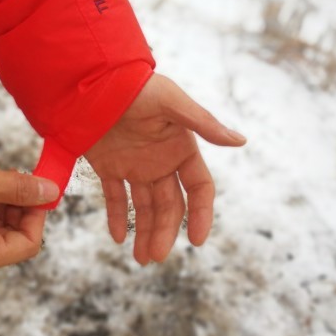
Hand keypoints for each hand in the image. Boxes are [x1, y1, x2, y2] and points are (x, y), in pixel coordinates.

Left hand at [84, 73, 246, 264]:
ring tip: (141, 258)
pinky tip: (117, 237)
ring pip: (144, 207)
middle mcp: (160, 161)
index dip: (200, 214)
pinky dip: (116, 218)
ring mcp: (134, 165)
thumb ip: (203, 123)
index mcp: (181, 148)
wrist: (95, 78)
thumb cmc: (137, 86)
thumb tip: (241, 141)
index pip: (199, 189)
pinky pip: (114, 197)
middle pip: (170, 205)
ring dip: (144, 232)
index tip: (196, 240)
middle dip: (165, 232)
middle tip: (155, 256)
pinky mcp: (108, 165)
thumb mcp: (171, 102)